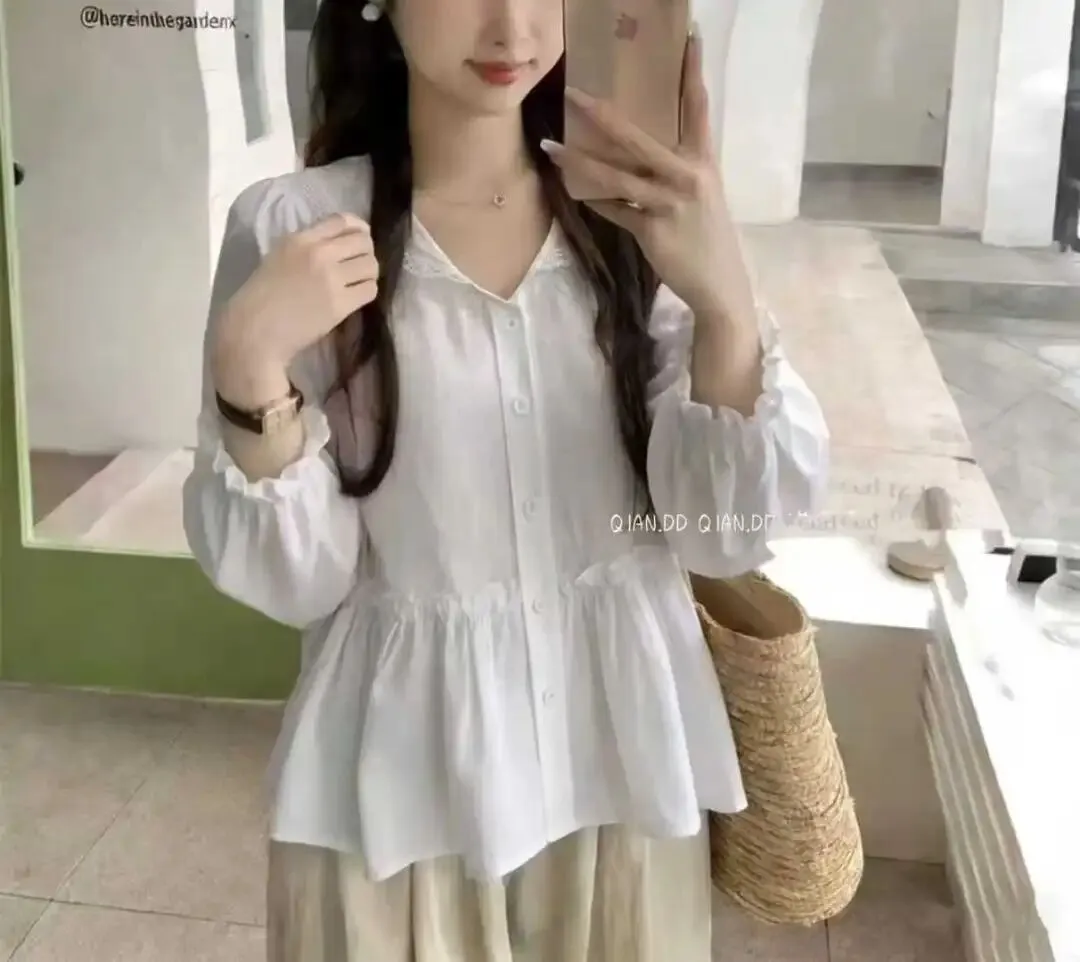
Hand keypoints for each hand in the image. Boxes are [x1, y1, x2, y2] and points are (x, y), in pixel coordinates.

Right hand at [213, 213, 377, 396]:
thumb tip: (336, 246)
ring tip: (358, 282)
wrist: (254, 332)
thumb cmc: (259, 298)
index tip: (359, 238)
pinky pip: (369, 290)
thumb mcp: (278, 257)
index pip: (342, 220)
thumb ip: (305, 247)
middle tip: (359, 265)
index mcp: (299, 239)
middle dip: (366, 252)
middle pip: (363, 241)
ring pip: (371, 265)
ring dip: (368, 273)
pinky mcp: (340, 304)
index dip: (358, 228)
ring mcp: (331, 279)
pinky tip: (356, 297)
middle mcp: (319, 254)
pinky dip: (366, 291)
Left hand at [542, 32, 735, 313]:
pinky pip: (615, 210)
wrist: (719, 283)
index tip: (687, 35)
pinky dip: (594, 201)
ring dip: (579, 162)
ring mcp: (669, 203)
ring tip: (551, 148)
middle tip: (574, 93)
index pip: (697, 106)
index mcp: (702, 160)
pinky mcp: (652, 230)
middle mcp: (687, 176)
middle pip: (637, 137)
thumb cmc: (705, 236)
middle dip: (602, 114)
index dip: (691, 70)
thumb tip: (633, 156)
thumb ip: (671, 171)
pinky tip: (575, 190)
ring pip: (615, 175)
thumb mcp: (699, 195)